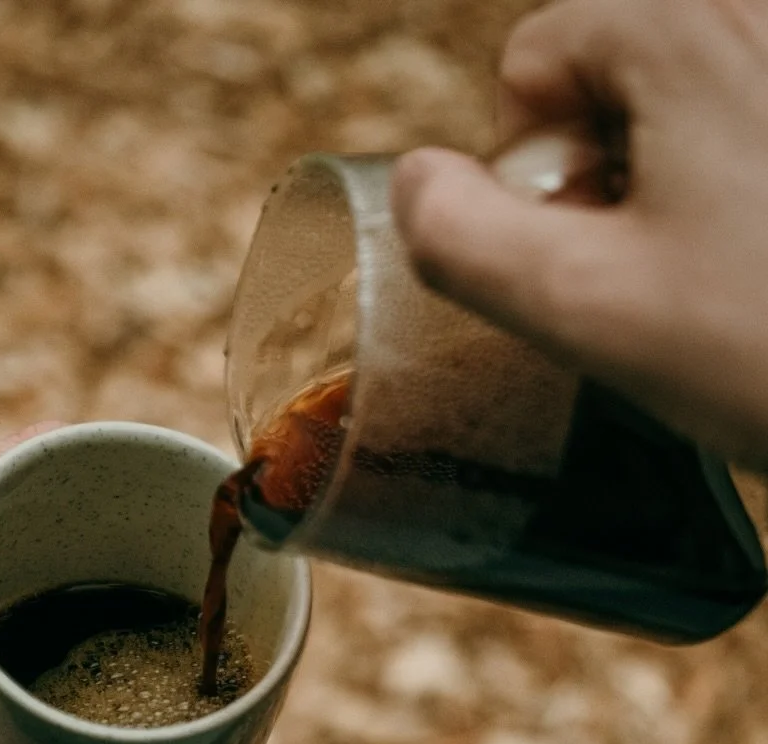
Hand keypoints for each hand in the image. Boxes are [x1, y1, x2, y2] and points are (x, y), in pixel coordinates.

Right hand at [392, 0, 767, 466]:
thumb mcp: (584, 311)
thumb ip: (460, 240)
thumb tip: (414, 184)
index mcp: (687, 30)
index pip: (539, 58)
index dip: (531, 174)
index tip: (589, 252)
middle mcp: (759, 20)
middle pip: (621, 66)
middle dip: (610, 170)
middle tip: (662, 271)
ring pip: (695, 93)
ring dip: (680, 178)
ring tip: (726, 270)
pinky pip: (748, 120)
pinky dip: (739, 181)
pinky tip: (758, 261)